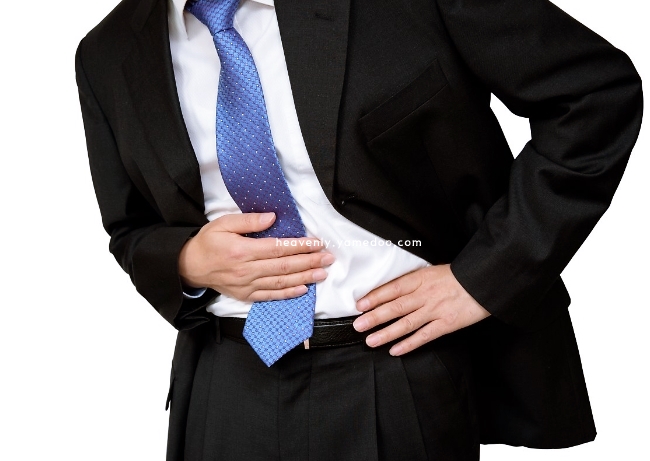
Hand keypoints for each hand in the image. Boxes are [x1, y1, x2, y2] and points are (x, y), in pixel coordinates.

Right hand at [178, 212, 333, 301]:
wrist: (190, 266)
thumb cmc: (208, 242)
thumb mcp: (224, 224)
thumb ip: (249, 221)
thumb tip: (273, 218)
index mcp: (243, 251)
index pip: (278, 248)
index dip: (300, 245)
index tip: (317, 242)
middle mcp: (247, 271)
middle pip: (284, 266)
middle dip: (309, 261)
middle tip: (328, 257)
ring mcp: (248, 286)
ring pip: (282, 282)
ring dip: (305, 277)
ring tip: (322, 273)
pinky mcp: (246, 296)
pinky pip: (271, 296)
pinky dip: (288, 294)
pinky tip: (303, 289)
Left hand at [352, 264, 489, 355]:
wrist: (484, 281)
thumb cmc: (458, 276)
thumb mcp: (432, 271)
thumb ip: (413, 281)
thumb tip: (391, 290)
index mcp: (420, 279)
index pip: (393, 288)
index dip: (375, 297)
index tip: (360, 305)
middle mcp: (425, 295)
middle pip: (395, 307)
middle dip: (374, 317)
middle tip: (358, 325)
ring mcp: (435, 310)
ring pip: (406, 323)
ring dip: (386, 333)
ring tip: (370, 340)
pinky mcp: (446, 324)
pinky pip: (424, 336)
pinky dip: (409, 344)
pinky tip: (395, 350)